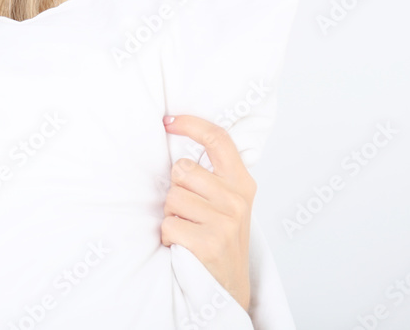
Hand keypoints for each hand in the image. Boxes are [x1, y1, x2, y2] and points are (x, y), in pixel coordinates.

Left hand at [160, 115, 254, 312]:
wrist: (227, 289)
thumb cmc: (219, 240)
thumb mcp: (227, 205)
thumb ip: (212, 177)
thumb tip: (179, 144)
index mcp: (242, 184)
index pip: (218, 140)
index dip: (191, 124)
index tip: (168, 121)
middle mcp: (237, 200)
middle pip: (182, 170)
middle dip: (176, 191)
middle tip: (189, 214)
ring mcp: (225, 221)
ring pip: (171, 197)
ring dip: (171, 216)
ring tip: (189, 231)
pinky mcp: (208, 242)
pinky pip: (167, 224)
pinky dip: (168, 236)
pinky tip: (184, 246)